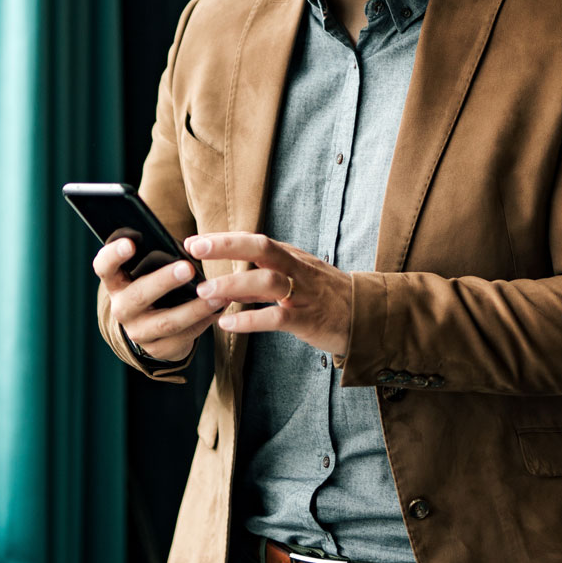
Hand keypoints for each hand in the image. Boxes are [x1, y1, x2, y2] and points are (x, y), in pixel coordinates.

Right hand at [93, 238, 221, 361]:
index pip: (105, 267)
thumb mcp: (151, 270)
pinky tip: (217, 312)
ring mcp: (137, 331)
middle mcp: (122, 308)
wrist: (154, 327)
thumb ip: (161, 256)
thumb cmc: (156, 284)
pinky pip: (182, 337)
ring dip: (194, 309)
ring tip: (218, 296)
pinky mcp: (157, 349)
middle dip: (164, 281)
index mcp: (116, 282)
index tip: (131, 243)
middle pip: (138, 295)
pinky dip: (202, 323)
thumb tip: (192, 245)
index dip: (114, 255)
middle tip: (187, 268)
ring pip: (166, 322)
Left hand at [186, 232, 351, 356]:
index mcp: (291, 257)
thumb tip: (231, 267)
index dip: (224, 239)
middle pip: (261, 247)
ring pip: (266, 281)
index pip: (255, 240)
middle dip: (226, 246)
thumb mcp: (300, 274)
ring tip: (205, 292)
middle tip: (195, 249)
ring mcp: (303, 294)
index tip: (193, 241)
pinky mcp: (308, 319)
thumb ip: (269, 269)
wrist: (367, 317)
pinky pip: (277, 317)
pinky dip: (250, 319)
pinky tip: (227, 323)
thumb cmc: (326, 296)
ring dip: (233, 285)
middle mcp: (296, 269)